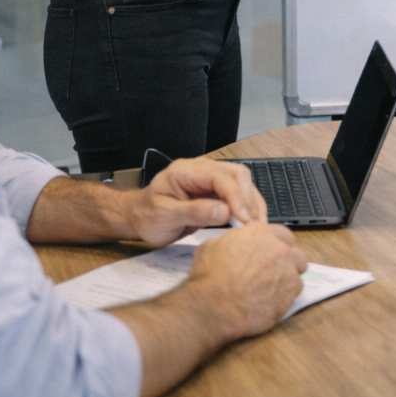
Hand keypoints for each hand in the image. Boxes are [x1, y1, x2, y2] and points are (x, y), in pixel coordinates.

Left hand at [127, 157, 268, 246]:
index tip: (243, 219)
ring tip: (256, 226)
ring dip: (252, 204)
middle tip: (252, 225)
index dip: (235, 197)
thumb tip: (224, 212)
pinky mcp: (217, 191)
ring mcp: (211, 179)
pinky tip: (251, 223)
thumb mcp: (164, 216)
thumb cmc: (147, 216)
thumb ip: (194, 212)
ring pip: (243, 183)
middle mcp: (202, 169)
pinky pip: (239, 194)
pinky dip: (248, 208)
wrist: (139, 218)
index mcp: (186, 171)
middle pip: (237, 175)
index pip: (220, 177)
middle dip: (248, 199)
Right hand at [188, 224, 307, 340]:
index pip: (282, 234)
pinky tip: (270, 302)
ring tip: (270, 291)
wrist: (213, 305)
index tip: (272, 254)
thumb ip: (233, 240)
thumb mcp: (213, 245)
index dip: (277, 245)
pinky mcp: (291, 293)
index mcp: (261, 233)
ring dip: (287, 280)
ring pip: (297, 273)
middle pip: (295, 253)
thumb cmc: (208, 275)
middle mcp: (279, 249)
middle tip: (272, 273)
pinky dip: (285, 297)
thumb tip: (236, 243)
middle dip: (287, 262)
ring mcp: (288, 271)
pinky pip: (295, 292)